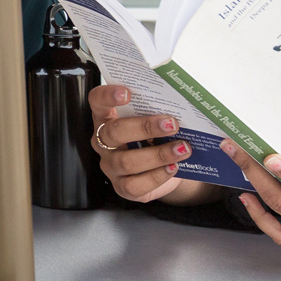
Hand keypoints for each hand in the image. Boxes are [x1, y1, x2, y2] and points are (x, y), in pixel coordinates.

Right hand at [88, 84, 215, 205]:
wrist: (168, 168)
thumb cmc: (159, 138)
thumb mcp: (156, 121)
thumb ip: (160, 111)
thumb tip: (182, 105)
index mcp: (107, 118)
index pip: (97, 102)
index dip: (107, 96)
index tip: (127, 93)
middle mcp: (104, 142)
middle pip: (114, 132)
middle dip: (144, 127)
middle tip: (171, 124)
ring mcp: (111, 166)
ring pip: (127, 162)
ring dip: (158, 154)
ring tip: (182, 148)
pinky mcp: (122, 187)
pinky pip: (135, 185)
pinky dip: (157, 176)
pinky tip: (173, 167)